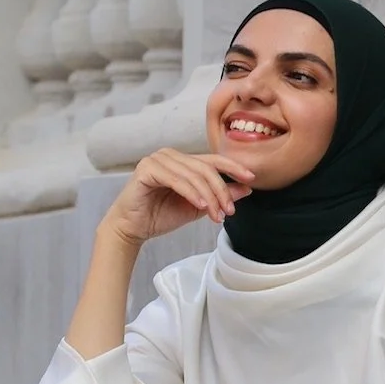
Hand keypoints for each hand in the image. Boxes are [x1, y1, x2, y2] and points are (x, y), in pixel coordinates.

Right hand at [100, 149, 256, 247]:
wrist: (132, 228)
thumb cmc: (160, 215)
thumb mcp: (198, 206)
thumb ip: (219, 196)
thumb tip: (246, 188)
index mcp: (182, 160)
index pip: (213, 159)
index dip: (233, 167)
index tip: (251, 179)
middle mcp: (170, 155)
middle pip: (205, 168)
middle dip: (221, 191)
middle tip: (229, 211)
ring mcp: (157, 159)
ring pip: (193, 175)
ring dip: (209, 197)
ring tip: (216, 215)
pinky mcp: (146, 169)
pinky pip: (176, 180)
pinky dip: (191, 193)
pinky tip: (201, 206)